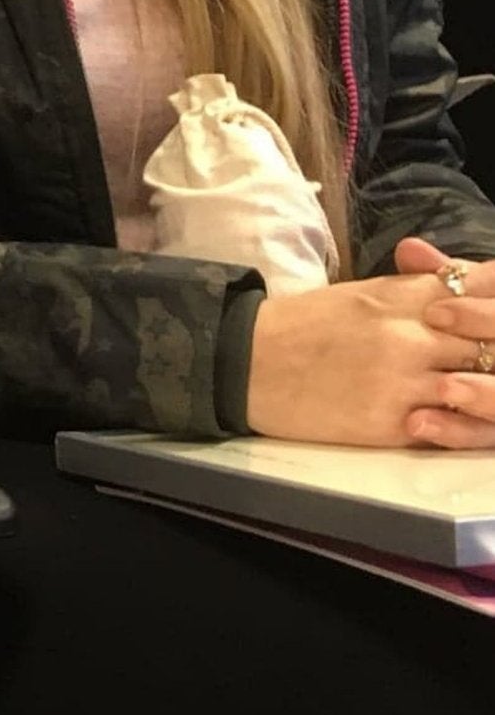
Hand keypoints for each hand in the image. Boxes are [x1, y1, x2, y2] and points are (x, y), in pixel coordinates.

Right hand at [245, 241, 494, 447]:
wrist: (244, 363)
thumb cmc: (305, 325)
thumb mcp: (367, 293)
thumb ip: (423, 289)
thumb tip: (470, 284)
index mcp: (405, 295)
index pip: (483, 292)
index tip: (489, 325)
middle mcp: (412, 334)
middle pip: (494, 344)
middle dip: (494, 353)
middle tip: (485, 362)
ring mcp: (405, 381)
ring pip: (486, 389)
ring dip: (485, 391)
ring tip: (470, 391)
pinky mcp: (393, 425)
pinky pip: (457, 429)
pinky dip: (463, 425)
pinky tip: (452, 419)